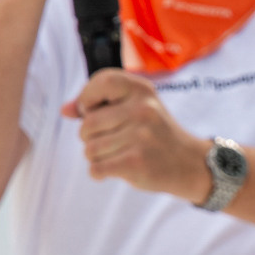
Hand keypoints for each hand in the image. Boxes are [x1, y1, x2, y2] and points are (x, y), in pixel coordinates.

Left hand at [65, 69, 210, 200]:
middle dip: (90, 136)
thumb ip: (99, 105)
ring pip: (90, 148)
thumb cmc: (154, 134)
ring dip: (96, 156)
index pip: (102, 81)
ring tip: (118, 154)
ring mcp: (141, 136)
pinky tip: (117, 168)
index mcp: (142, 90)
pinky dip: (100, 172)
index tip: (92, 110)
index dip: (87, 97)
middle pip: (88, 123)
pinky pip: (96, 168)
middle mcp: (143, 109)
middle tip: (112, 140)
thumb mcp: (135, 109)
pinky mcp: (136, 162)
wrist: (189, 163)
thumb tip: (66, 110)